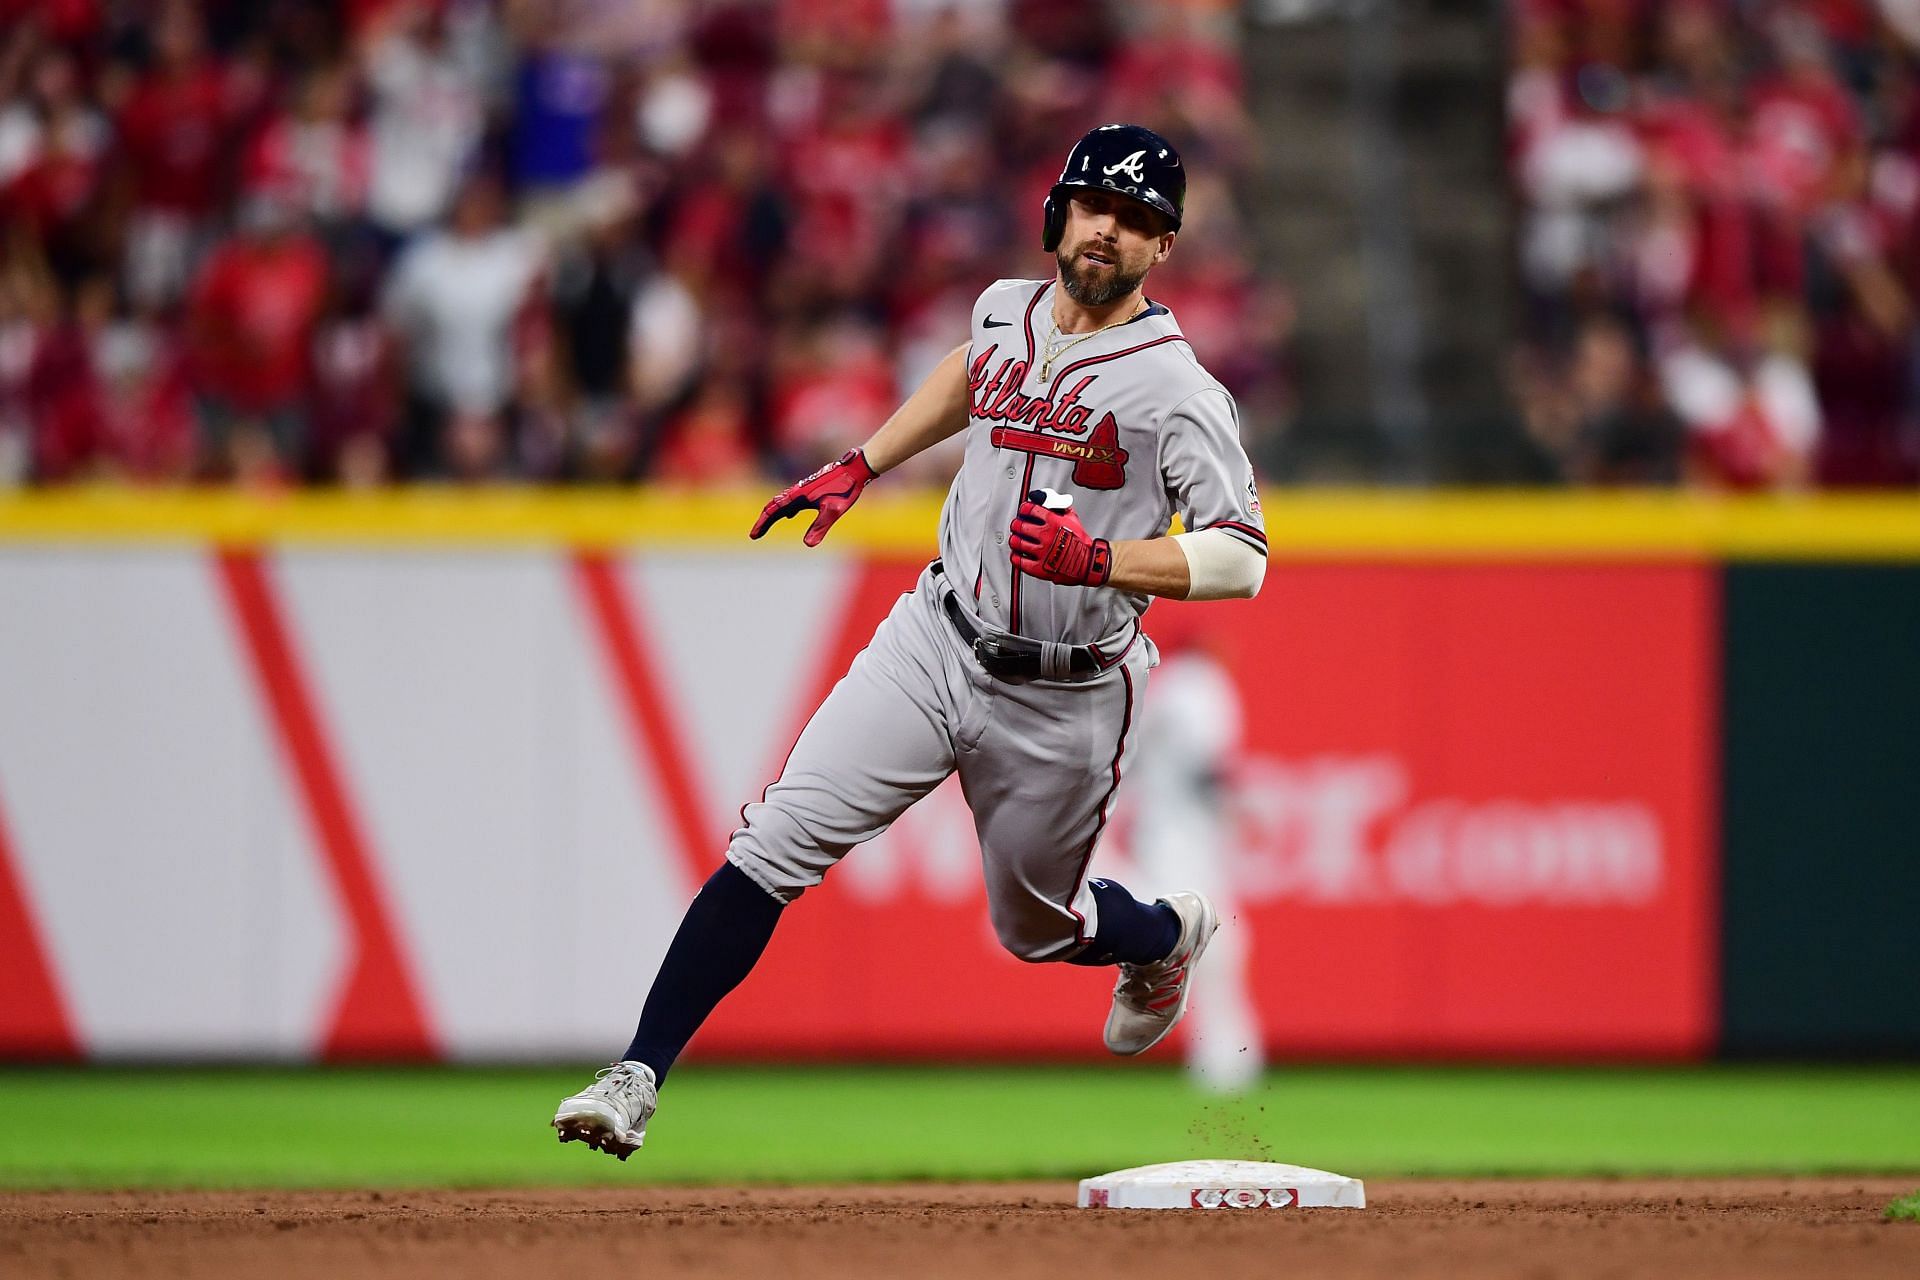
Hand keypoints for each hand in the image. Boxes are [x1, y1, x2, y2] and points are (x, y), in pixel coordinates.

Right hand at [749, 449, 876, 546]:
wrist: (855, 469)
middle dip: (764, 521)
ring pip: (783, 502)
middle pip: (774, 506)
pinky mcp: (812, 488)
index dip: (762, 524)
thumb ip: (820, 527)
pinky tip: (791, 515)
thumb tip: (807, 545)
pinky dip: (786, 509)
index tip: (754, 536)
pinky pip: (793, 500)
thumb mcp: (833, 511)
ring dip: (774, 515)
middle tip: (756, 534)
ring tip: (767, 526)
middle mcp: (797, 491)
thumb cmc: (844, 489)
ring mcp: (804, 489)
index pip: (773, 511)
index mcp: (798, 496)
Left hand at [1009, 497, 1111, 585]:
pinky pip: (1019, 561)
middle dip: (1016, 524)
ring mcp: (1042, 553)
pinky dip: (1015, 556)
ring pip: (1017, 543)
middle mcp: (1047, 536)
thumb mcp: (1073, 519)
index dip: (1024, 509)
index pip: (1030, 510)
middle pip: (1020, 526)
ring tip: (1015, 539)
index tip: (1023, 510)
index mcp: (1054, 522)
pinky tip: (1017, 554)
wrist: (1088, 563)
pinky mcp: (1039, 568)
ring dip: (1014, 539)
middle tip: (1016, 525)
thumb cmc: (1081, 543)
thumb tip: (1048, 500)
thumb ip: (1060, 507)